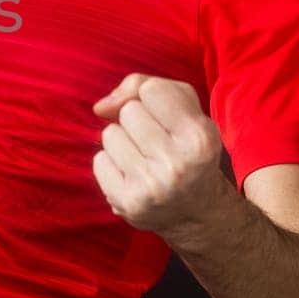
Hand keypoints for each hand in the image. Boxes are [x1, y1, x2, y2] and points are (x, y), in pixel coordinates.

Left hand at [91, 73, 232, 238]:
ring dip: (123, 142)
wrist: (197, 211)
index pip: (151, 89)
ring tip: (145, 160)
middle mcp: (177, 164)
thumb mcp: (186, 110)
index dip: (154, 98)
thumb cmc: (187, 148)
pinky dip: (111, 164)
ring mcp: (150, 186)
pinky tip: (133, 176)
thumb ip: (145, 86)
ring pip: (110, 134)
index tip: (167, 118)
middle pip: (128, 111)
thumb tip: (100, 107)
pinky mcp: (127, 202)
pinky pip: (99, 161)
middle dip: (138, 122)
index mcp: (199, 138)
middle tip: (157, 144)